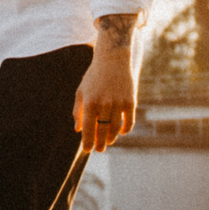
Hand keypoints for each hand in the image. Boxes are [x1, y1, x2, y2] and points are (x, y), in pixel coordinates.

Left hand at [73, 17, 138, 152]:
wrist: (113, 60)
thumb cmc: (94, 77)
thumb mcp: (81, 91)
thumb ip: (78, 111)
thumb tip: (78, 130)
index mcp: (90, 103)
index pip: (88, 129)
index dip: (87, 142)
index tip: (88, 149)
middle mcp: (104, 105)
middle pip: (102, 131)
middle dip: (100, 143)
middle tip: (99, 149)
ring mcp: (118, 103)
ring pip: (116, 128)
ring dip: (112, 137)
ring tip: (109, 141)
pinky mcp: (130, 101)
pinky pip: (129, 121)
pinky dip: (126, 129)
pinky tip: (122, 132)